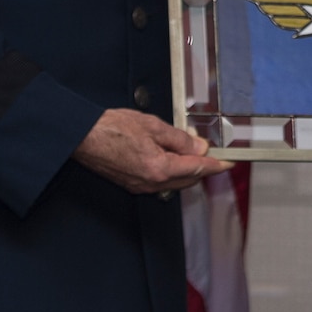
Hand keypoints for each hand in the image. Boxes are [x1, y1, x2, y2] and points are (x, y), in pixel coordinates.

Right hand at [74, 108, 230, 193]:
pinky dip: (171, 172)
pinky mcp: (131, 184)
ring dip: (187, 170)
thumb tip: (199, 147)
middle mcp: (150, 182)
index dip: (216, 165)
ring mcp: (139, 185)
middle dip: (203, 168)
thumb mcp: (154, 126)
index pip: (197, 168)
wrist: (82, 137)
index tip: (229, 163)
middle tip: (212, 153)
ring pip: (174, 182)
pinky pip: (160, 182)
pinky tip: (171, 158)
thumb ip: (180, 139)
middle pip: (188, 180)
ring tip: (191, 151)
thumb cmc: (111, 128)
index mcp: (159, 168)